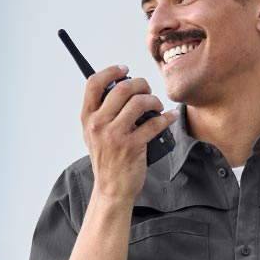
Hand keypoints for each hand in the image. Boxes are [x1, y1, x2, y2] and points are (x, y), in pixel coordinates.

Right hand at [81, 65, 177, 202]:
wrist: (111, 189)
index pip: (94, 83)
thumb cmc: (106, 160)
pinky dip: (166, 117)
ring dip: (153, 100)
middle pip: (122, 89)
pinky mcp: (132, 146)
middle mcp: (98, 124)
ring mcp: (115, 135)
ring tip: (157, 105)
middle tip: (148, 90)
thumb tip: (118, 88)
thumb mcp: (92, 135)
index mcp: (88, 118)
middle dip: (141, 84)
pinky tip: (171, 116)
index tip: (125, 70)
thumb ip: (100, 113)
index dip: (111, 71)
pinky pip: (154, 124)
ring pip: (139, 103)